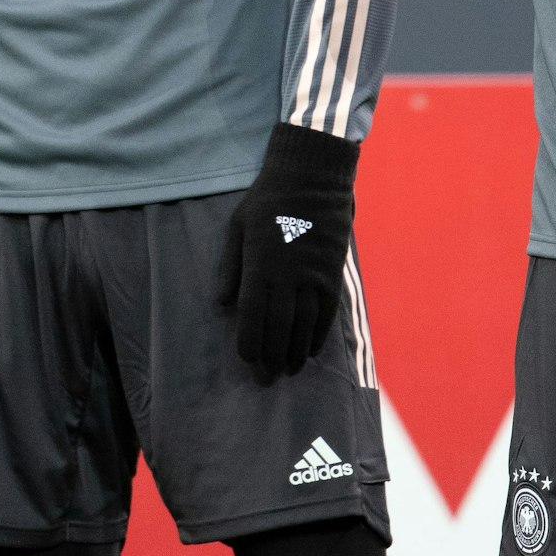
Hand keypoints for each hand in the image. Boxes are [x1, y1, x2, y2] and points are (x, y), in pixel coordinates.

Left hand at [218, 124, 357, 375]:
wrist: (312, 177)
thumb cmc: (267, 199)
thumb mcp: (238, 226)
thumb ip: (231, 266)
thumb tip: (223, 303)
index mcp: (260, 263)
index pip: (252, 313)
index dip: (249, 341)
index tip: (246, 359)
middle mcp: (287, 275)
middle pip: (279, 326)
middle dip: (271, 356)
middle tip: (266, 378)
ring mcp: (313, 276)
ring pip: (304, 325)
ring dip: (295, 352)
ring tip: (288, 371)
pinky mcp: (332, 274)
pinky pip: (327, 313)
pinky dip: (318, 336)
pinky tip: (311, 351)